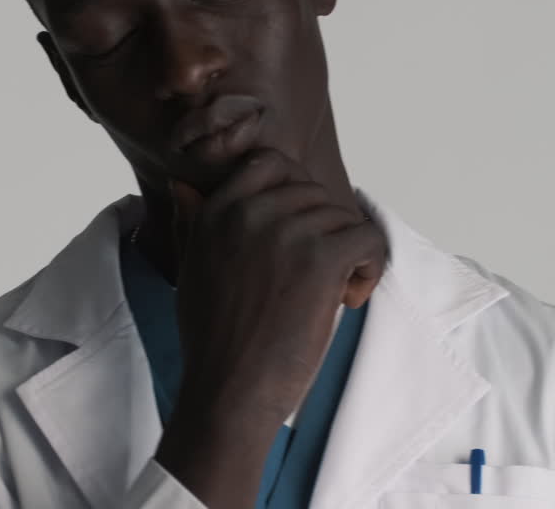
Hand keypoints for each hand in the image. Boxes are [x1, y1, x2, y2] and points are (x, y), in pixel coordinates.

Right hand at [153, 147, 385, 507]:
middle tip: (319, 277)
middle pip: (315, 192)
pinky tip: (350, 297)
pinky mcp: (321, 259)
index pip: (271, 163)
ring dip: (350, 253)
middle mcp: (250, 212)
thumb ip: (192, 223)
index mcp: (218, 210)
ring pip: (345, 216)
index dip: (297, 194)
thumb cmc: (212, 340)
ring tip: (334, 293)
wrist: (228, 392)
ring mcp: (287, 232)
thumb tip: (183, 185)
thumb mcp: (190, 270)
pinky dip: (371, 267)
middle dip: (326, 230)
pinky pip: (368, 238)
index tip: (301, 236)